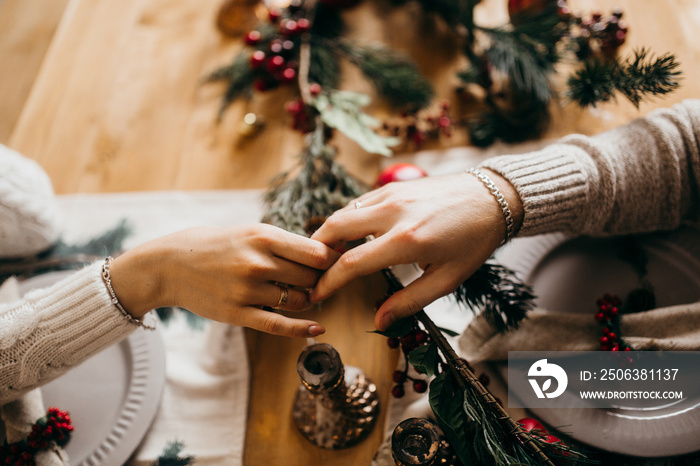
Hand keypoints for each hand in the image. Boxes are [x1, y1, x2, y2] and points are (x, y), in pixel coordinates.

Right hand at [109, 224, 338, 337]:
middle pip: (312, 278)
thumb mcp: (249, 232)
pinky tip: (318, 329)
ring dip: (305, 300)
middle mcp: (258, 262)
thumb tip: (324, 254)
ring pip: (298, 301)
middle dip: (318, 281)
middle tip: (315, 281)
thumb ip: (283, 243)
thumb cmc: (214, 244)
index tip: (334, 264)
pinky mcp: (237, 313)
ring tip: (296, 293)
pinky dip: (301, 329)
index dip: (332, 261)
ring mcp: (248, 290)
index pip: (318, 253)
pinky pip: (278, 325)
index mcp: (264, 236)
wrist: (168, 265)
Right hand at [310, 170, 522, 330]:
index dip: (329, 282)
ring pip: (344, 212)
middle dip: (315, 252)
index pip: (351, 263)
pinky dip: (346, 219)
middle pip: (335, 229)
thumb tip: (380, 320)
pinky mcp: (393, 186)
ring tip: (325, 256)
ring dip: (328, 234)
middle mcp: (394, 212)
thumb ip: (411, 301)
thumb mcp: (448, 278)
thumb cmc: (474, 241)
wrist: (494, 198)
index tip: (317, 295)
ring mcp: (391, 194)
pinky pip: (359, 202)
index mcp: (407, 241)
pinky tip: (349, 236)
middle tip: (311, 272)